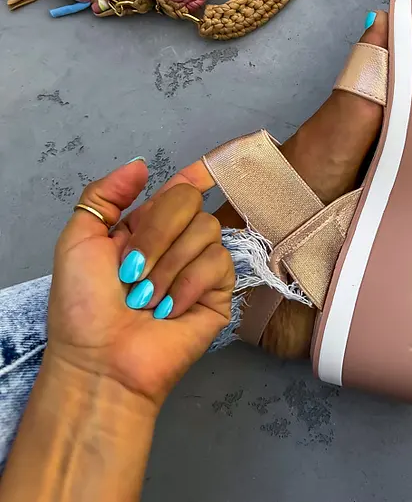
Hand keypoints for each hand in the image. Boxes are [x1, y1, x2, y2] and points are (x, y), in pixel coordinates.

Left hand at [47, 161, 234, 407]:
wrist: (102, 360)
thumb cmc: (82, 308)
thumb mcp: (78, 241)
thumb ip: (104, 195)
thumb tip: (140, 166)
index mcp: (143, 226)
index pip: (180, 189)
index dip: (196, 174)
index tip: (203, 169)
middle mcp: (175, 241)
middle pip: (189, 200)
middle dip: (156, 233)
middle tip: (131, 272)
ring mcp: (199, 265)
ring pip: (206, 230)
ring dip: (168, 265)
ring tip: (146, 300)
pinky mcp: (219, 292)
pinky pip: (218, 263)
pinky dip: (188, 284)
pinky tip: (169, 309)